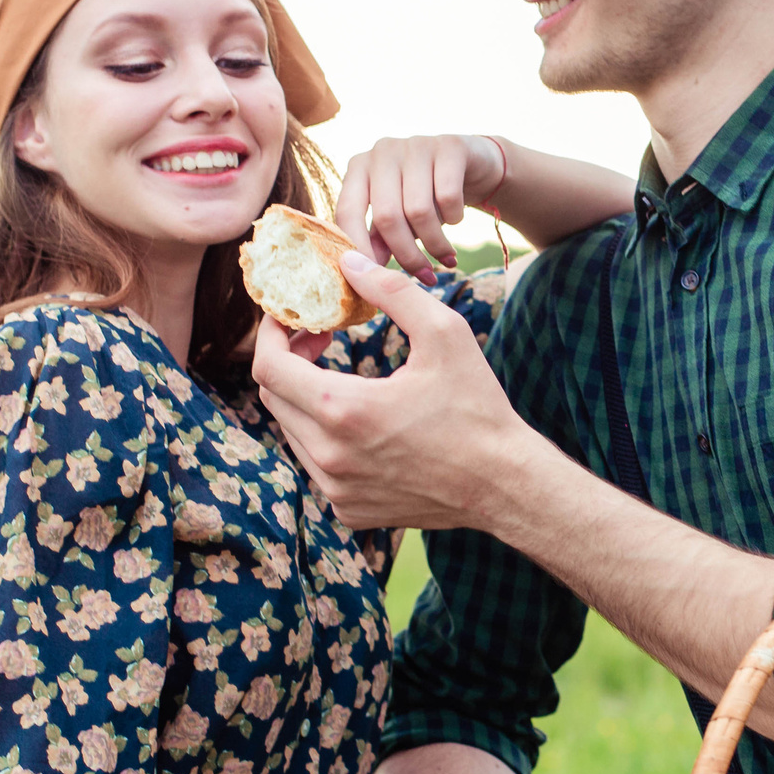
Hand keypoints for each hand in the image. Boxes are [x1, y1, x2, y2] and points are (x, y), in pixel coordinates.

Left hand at [250, 251, 536, 532]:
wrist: (504, 485)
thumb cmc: (478, 407)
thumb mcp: (444, 333)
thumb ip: (392, 290)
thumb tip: (347, 263)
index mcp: (344, 411)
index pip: (269, 367)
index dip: (271, 333)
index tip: (292, 316)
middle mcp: (329, 456)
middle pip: (274, 397)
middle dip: (288, 359)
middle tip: (321, 337)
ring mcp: (336, 489)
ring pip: (293, 432)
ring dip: (305, 398)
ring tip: (342, 376)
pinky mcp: (349, 510)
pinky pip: (317, 465)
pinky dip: (326, 436)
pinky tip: (361, 422)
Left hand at [337, 135, 507, 283]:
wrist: (470, 165)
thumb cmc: (425, 196)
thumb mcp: (397, 217)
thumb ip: (377, 240)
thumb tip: (362, 275)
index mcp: (359, 168)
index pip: (347, 213)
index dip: (360, 251)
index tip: (377, 282)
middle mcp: (382, 151)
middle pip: (388, 216)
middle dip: (408, 255)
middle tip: (425, 276)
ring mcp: (415, 144)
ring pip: (419, 210)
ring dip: (435, 242)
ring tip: (446, 256)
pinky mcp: (449, 145)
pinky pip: (448, 196)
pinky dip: (454, 218)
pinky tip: (456, 219)